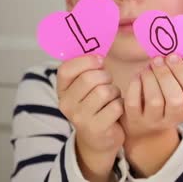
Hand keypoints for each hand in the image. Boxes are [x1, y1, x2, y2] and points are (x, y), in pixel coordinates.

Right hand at [57, 55, 124, 180]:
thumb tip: (96, 43)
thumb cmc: (96, 105)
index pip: (66, 69)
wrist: (100, 139)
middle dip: (106, 77)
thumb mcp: (86, 86)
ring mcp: (79, 118)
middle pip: (90, 78)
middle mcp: (66, 104)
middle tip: (108, 83)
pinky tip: (116, 111)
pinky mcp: (96, 128)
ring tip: (112, 99)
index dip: (86, 60)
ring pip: (105, 91)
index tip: (99, 60)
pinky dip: (120, 106)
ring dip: (115, 92)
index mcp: (62, 90)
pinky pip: (116, 106)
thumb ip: (87, 66)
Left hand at [120, 54, 182, 176]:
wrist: (142, 127)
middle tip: (157, 60)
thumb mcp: (174, 90)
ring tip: (147, 68)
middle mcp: (173, 119)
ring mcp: (153, 121)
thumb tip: (173, 49)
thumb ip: (176, 73)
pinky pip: (134, 102)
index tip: (172, 56)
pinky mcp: (135, 120)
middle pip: (175, 99)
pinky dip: (135, 85)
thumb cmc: (161, 99)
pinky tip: (137, 76)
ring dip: (150, 78)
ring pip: (155, 101)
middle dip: (165, 75)